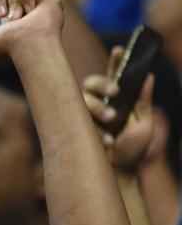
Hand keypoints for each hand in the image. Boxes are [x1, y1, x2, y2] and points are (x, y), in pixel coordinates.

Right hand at [82, 45, 157, 172]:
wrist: (121, 174)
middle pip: (89, 83)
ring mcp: (85, 117)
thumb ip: (144, 101)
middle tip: (115, 91)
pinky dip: (95, 129)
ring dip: (97, 108)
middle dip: (101, 83)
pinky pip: (77, 122)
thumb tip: (148, 76)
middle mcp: (98, 104)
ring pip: (82, 100)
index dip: (115, 62)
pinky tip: (107, 141)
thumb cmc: (134, 149)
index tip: (119, 50)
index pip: (113, 75)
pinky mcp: (75, 130)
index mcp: (116, 100)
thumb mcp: (145, 124)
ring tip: (112, 119)